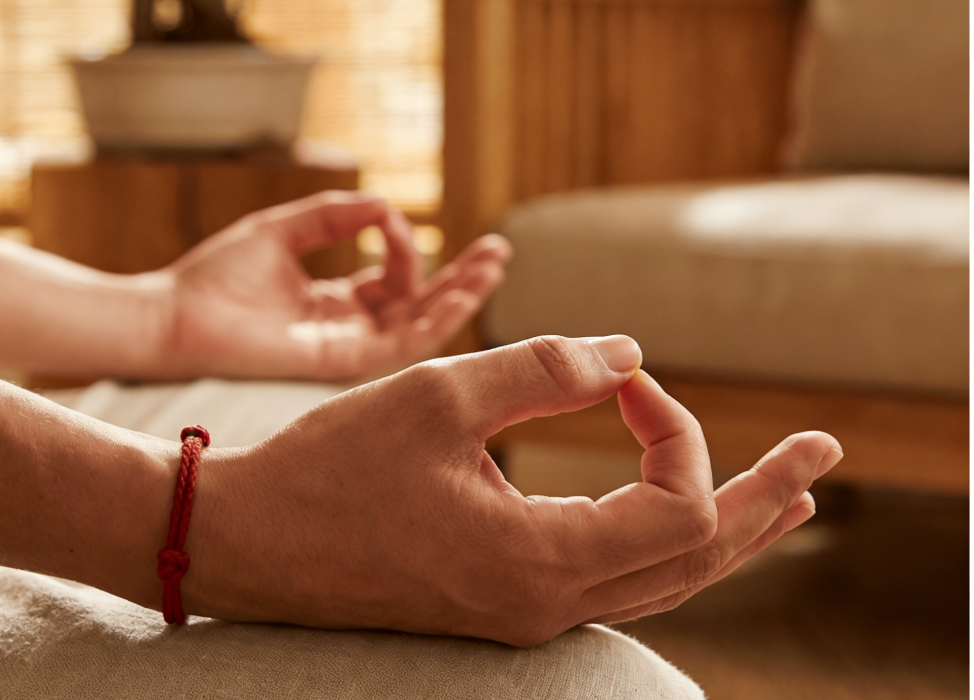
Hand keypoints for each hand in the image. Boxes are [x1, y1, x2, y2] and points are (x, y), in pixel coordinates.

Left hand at [145, 191, 511, 379]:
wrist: (174, 317)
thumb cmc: (214, 278)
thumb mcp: (282, 231)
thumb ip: (334, 217)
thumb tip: (387, 206)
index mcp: (332, 303)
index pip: (391, 281)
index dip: (403, 248)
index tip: (388, 217)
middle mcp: (346, 329)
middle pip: (419, 307)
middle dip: (461, 279)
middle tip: (499, 251)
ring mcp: (345, 349)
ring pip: (419, 329)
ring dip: (459, 298)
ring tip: (493, 267)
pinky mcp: (337, 361)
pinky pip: (396, 344)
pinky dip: (428, 319)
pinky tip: (455, 292)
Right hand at [181, 335, 842, 645]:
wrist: (247, 542)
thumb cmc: (326, 469)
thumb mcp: (437, 396)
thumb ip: (543, 369)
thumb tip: (628, 353)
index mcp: (538, 562)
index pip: (674, 502)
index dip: (673, 425)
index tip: (620, 374)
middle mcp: (545, 605)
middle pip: (696, 560)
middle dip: (765, 500)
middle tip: (822, 452)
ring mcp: (525, 613)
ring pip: (660, 579)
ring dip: (725, 528)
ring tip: (784, 496)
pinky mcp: (501, 603)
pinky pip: (613, 580)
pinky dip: (662, 542)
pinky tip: (678, 517)